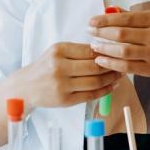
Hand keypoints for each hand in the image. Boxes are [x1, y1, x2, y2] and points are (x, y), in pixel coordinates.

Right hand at [0, 42, 122, 108]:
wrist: (26, 87)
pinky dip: (105, 91)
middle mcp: (59, 67)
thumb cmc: (45, 67)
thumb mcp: (57, 52)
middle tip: (123, 63)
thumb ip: (79, 51)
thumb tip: (107, 49)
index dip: (107, 51)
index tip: (118, 51)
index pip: (90, 50)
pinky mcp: (65, 100)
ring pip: (95, 82)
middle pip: (94, 66)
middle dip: (112, 65)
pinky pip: (90, 95)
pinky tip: (112, 86)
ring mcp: (62, 85)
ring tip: (120, 74)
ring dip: (111, 79)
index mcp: (59, 51)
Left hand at [88, 10, 149, 82]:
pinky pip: (127, 66)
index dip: (106, 20)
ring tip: (94, 47)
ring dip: (105, 49)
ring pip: (123, 51)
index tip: (92, 21)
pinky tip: (102, 60)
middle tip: (90, 32)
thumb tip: (111, 10)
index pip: (126, 18)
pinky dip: (112, 63)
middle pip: (122, 34)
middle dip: (102, 33)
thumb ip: (136, 16)